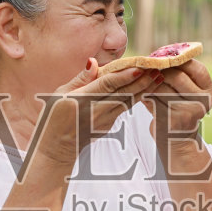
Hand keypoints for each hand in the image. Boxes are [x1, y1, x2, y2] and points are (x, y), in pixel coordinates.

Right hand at [24, 60, 157, 168]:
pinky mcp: (109, 126)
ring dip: (144, 90)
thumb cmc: (54, 116)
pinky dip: (137, 99)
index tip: (140, 68)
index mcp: (81, 100)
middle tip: (157, 69)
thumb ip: (80, 79)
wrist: (56, 148)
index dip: (124, 77)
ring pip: (127, 102)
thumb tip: (94, 61)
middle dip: (141, 81)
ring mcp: (103, 121)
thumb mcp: (59, 94)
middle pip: (122, 94)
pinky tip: (147, 90)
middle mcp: (95, 111)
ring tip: (158, 78)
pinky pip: (125, 109)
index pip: (107, 86)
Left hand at [143, 59, 211, 135]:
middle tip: (150, 69)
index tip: (165, 57)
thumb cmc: (179, 107)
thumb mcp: (188, 90)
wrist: (178, 139)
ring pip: (162, 86)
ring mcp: (188, 112)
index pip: (196, 67)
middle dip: (161, 70)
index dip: (179, 60)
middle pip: (176, 75)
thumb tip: (160, 53)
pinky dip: (145, 94)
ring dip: (151, 82)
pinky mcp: (171, 120)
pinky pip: (153, 98)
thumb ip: (180, 71)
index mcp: (209, 90)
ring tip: (145, 81)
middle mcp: (203, 101)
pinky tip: (144, 95)